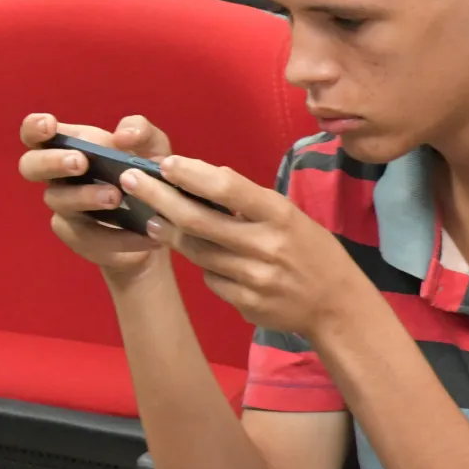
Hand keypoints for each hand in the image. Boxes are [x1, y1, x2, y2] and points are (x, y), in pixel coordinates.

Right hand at [19, 113, 170, 277]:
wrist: (163, 218)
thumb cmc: (147, 172)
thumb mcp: (153, 146)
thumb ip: (140, 131)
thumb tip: (120, 137)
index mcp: (70, 147)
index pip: (35, 135)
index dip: (34, 128)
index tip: (49, 125)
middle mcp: (59, 177)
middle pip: (31, 166)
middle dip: (52, 161)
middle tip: (81, 162)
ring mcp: (66, 208)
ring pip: (59, 201)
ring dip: (85, 196)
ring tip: (115, 197)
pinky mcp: (80, 237)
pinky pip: (88, 237)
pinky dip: (118, 235)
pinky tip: (142, 234)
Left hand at [119, 155, 374, 337]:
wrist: (336, 305)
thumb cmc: (312, 252)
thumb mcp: (291, 218)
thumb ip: (251, 203)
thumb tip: (201, 180)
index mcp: (281, 216)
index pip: (227, 188)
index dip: (191, 174)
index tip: (164, 163)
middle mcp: (266, 246)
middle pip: (196, 220)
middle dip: (158, 198)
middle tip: (131, 182)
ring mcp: (253, 278)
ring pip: (195, 252)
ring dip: (169, 233)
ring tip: (152, 218)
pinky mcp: (245, 304)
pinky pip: (210, 279)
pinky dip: (204, 265)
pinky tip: (208, 258)